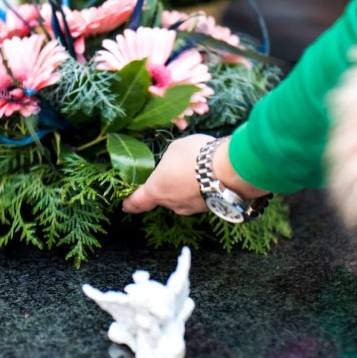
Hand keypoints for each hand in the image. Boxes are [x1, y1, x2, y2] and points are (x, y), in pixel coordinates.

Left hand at [122, 134, 268, 214]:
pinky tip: (211, 174)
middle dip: (167, 185)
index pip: (137, 202)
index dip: (130, 203)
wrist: (231, 170)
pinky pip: (200, 197)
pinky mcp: (210, 209)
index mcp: (156, 190)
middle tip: (176, 170)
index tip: (125, 205)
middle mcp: (172, 204)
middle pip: (163, 197)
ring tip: (198, 167)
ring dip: (187, 186)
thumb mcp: (175, 149)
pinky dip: (202, 188)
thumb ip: (169, 160)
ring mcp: (192, 208)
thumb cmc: (196, 156)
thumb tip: (174, 165)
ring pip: (183, 197)